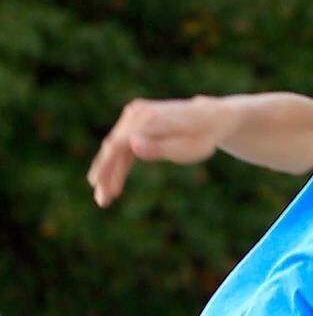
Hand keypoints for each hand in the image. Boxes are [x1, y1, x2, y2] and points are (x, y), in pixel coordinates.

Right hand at [88, 96, 221, 206]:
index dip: (107, 167)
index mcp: (148, 120)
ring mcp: (135, 115)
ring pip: (115, 147)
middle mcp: (137, 113)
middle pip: (113, 147)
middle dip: (105, 174)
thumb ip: (159, 148)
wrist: (209, 118)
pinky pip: (122, 145)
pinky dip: (117, 164)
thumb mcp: (185, 148)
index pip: (118, 145)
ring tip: (104, 198)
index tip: (101, 187)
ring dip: (108, 172)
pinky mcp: (135, 121)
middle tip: (102, 202)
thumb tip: (132, 145)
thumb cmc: (200, 137)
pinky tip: (114, 183)